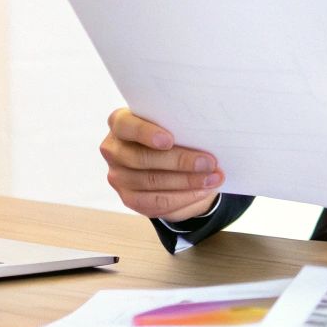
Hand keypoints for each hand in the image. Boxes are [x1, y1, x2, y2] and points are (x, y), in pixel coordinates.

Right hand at [100, 108, 224, 221]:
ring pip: (151, 182)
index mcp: (120, 123)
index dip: (145, 133)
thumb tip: (203, 137)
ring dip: (187, 182)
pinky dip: (183, 197)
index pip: (125, 125)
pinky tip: (202, 191)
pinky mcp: (129, 198)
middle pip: (142, 158)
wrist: (167, 161)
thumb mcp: (171, 125)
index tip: (169, 140)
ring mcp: (118, 176)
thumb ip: (177, 126)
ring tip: (213, 178)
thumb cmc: (171, 135)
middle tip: (208, 162)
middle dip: (179, 161)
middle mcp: (113, 150)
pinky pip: (156, 203)